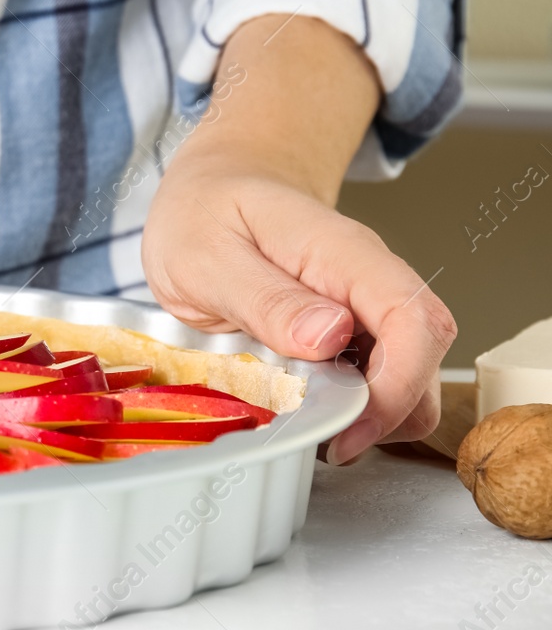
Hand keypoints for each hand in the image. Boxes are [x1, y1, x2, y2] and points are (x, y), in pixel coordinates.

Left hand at [141, 15, 456, 463]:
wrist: (212, 189)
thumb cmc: (204, 214)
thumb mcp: (207, 256)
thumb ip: (265, 298)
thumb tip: (331, 336)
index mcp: (338, 251)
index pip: (411, 318)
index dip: (398, 384)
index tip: (350, 424)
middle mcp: (366, 276)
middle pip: (424, 353)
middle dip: (390, 411)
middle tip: (329, 440)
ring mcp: (364, 302)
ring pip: (410, 371)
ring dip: (377, 413)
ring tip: (317, 429)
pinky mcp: (352, 327)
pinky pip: (377, 373)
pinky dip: (356, 404)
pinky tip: (314, 411)